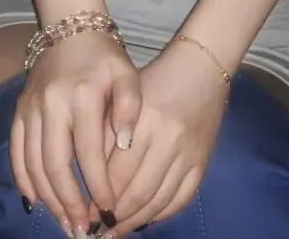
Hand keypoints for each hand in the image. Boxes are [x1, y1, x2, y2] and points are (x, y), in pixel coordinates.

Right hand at [10, 31, 140, 236]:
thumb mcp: (127, 74)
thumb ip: (130, 107)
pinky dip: (23, 180)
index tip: (109, 211)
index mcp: (81, 96)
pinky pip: (15, 152)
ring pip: (32, 163)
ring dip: (47, 198)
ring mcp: (30, 108)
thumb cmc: (105, 57)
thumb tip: (126, 145)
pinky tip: (35, 203)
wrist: (70, 27)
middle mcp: (51, 104)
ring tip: (65, 223)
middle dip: (68, 202)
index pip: (88, 152)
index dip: (98, 185)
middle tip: (83, 230)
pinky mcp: (19, 111)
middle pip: (54, 164)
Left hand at [106, 39, 227, 233]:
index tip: (85, 211)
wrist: (202, 67)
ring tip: (116, 231)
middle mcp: (169, 139)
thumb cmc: (155, 78)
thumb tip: (91, 178)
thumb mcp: (126, 96)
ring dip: (135, 221)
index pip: (118, 170)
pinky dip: (161, 214)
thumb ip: (108, 131)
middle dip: (115, 216)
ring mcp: (189, 153)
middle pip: (138, 191)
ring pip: (159, 200)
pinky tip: (144, 219)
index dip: (100, 196)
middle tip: (97, 230)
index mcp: (146, 119)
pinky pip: (180, 199)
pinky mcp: (202, 162)